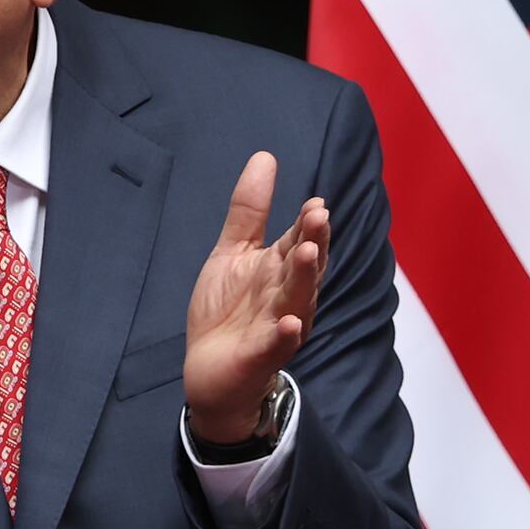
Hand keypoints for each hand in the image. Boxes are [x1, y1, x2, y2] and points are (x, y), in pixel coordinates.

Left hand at [185, 151, 326, 441]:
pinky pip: (276, 344)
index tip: (315, 203)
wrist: (211, 371)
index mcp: (280, 269)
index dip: (307, 225)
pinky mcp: (261, 355)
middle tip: (318, 218)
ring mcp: (277, 326)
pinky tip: (288, 324)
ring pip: (296, 300)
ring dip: (304, 278)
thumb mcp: (233, 253)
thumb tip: (265, 157)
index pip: (298, 241)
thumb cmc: (228, 309)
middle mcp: (286, 295)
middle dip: (312, 242)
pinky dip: (284, 335)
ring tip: (307, 253)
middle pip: (304, 267)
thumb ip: (250, 211)